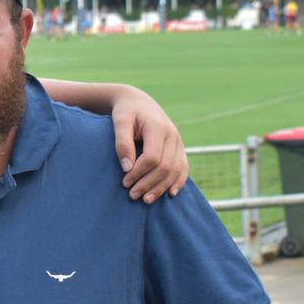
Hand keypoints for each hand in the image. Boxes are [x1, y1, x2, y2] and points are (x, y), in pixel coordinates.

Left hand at [112, 89, 188, 203]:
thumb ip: (122, 143)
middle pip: (165, 166)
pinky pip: (183, 167)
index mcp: (158, 127)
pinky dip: (178, 181)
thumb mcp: (119, 122)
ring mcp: (178, 142)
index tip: (124, 182)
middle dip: (149, 183)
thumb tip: (127, 168)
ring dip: (162, 187)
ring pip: (175, 170)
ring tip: (146, 200)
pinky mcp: (178, 148)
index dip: (139, 173)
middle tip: (132, 196)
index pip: (153, 157)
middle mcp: (172, 135)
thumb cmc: (126, 112)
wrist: (138, 102)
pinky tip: (171, 194)